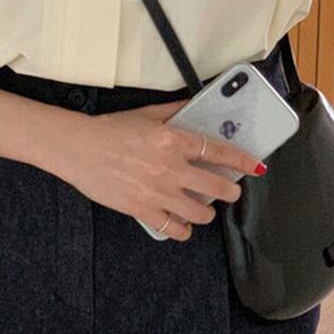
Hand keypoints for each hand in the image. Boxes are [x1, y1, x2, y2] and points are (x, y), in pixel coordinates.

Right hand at [55, 98, 266, 241]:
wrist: (78, 148)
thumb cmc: (108, 130)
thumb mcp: (145, 113)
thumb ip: (173, 110)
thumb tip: (191, 105)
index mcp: (173, 140)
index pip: (218, 152)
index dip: (242, 161)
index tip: (256, 166)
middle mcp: (170, 167)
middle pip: (216, 187)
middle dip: (230, 192)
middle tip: (230, 191)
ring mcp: (157, 191)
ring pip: (199, 212)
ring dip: (206, 212)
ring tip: (204, 208)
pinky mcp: (142, 209)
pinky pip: (173, 228)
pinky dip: (182, 229)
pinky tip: (182, 224)